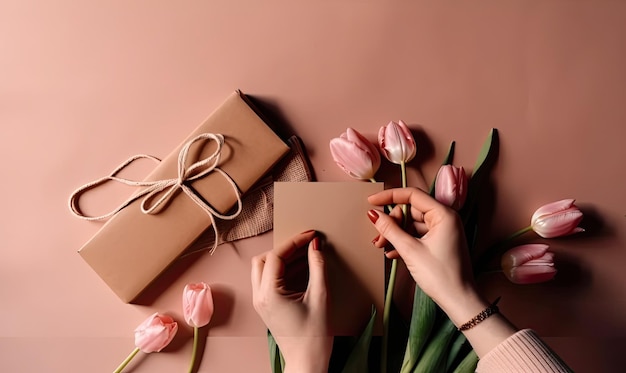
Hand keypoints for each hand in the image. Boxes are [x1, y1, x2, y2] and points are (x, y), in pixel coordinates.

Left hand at [251, 230, 331, 372]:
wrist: (307, 363)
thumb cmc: (314, 337)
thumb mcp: (321, 297)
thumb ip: (318, 268)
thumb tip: (315, 246)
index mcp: (269, 294)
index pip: (276, 256)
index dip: (294, 242)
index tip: (311, 236)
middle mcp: (259, 296)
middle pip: (263, 259)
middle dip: (285, 249)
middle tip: (306, 244)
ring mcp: (260, 302)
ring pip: (263, 268)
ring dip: (282, 258)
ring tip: (305, 254)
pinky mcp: (266, 306)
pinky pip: (268, 279)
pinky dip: (282, 270)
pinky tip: (301, 268)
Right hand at [368, 187, 476, 308]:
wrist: (458, 300)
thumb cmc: (441, 276)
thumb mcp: (410, 250)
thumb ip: (390, 229)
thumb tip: (374, 214)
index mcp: (444, 215)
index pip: (412, 195)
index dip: (389, 196)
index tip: (372, 201)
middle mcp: (445, 219)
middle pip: (410, 210)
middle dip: (392, 222)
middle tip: (379, 237)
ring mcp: (443, 231)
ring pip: (411, 223)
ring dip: (395, 234)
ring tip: (382, 246)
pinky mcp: (439, 242)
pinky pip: (417, 234)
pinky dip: (404, 241)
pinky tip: (392, 252)